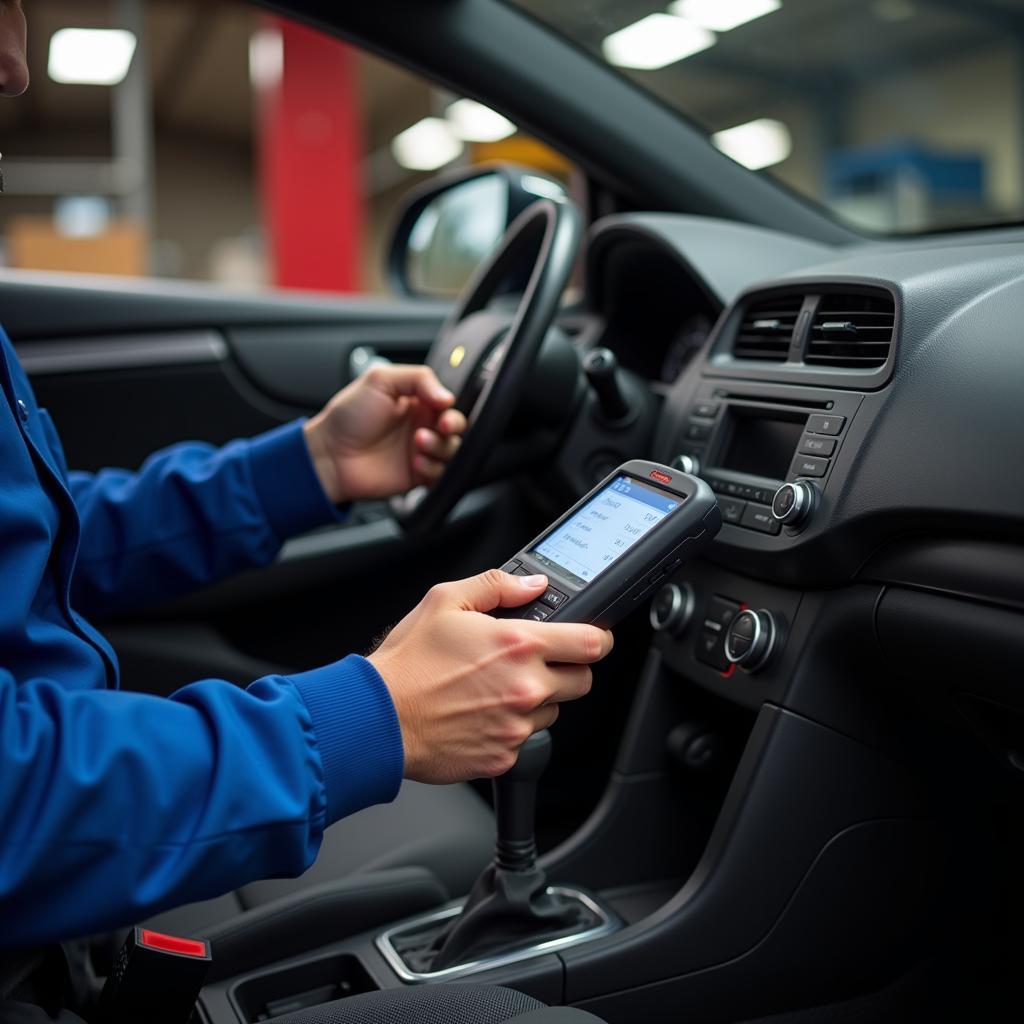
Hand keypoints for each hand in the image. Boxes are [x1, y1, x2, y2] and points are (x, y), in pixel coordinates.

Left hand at [303, 364, 467, 503]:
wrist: (330, 454)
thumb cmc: (348, 416)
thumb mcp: (380, 380)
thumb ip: (418, 378)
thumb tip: (448, 397)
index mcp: (416, 401)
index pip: (448, 402)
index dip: (451, 407)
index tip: (443, 409)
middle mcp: (422, 425)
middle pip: (458, 427)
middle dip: (454, 426)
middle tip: (442, 427)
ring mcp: (421, 451)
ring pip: (453, 451)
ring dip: (441, 447)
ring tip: (417, 444)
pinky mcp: (418, 476)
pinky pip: (441, 475)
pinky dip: (434, 468)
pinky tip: (415, 463)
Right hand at [368, 570, 613, 783]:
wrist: (377, 719)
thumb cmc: (407, 663)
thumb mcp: (444, 601)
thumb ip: (496, 585)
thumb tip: (532, 585)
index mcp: (518, 645)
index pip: (592, 643)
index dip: (597, 637)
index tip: (590, 637)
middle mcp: (526, 687)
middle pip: (582, 680)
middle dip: (566, 668)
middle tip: (534, 662)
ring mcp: (517, 725)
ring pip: (553, 710)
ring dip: (536, 698)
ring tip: (493, 688)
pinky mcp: (505, 755)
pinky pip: (525, 737)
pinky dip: (510, 726)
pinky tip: (479, 712)